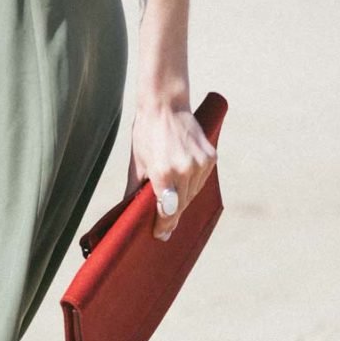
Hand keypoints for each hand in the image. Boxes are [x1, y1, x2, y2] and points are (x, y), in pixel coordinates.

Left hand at [124, 103, 217, 239]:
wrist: (165, 105)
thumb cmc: (146, 134)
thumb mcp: (136, 165)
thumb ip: (134, 191)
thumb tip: (129, 213)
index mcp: (164, 173)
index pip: (167, 211)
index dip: (163, 225)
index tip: (160, 235)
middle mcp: (185, 170)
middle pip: (181, 205)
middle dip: (171, 216)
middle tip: (163, 227)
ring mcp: (201, 164)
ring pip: (193, 195)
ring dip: (182, 201)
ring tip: (171, 204)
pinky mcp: (211, 157)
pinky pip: (201, 181)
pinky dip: (192, 186)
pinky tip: (182, 185)